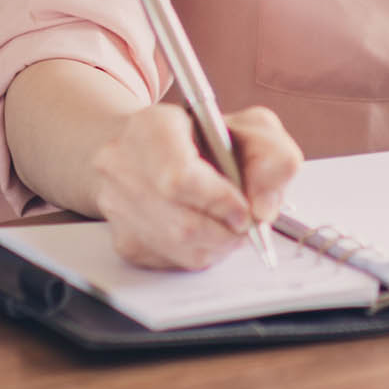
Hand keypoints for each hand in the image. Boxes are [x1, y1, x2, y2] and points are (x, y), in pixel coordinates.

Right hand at [89, 104, 302, 269]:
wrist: (164, 153)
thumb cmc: (211, 139)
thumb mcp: (254, 130)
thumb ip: (273, 158)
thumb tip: (263, 208)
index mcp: (152, 127)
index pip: (178, 178)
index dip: (219, 202)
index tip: (246, 209)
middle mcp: (121, 164)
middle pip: (181, 222)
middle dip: (227, 230)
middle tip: (247, 222)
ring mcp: (115, 204)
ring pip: (178, 247)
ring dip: (219, 243)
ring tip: (232, 224)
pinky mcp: (124, 238)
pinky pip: (172, 261)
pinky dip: (203, 252)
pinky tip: (210, 231)